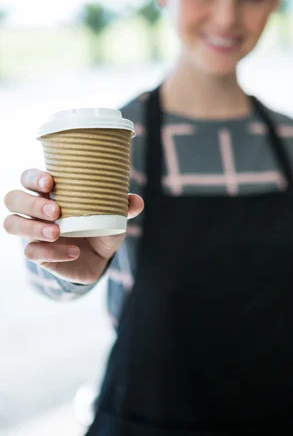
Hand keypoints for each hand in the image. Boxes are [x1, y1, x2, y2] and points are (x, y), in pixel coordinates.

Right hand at [3, 169, 143, 283]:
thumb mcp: (114, 214)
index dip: (33, 178)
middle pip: (13, 199)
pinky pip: (32, 252)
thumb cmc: (101, 224)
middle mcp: (35, 210)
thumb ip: (125, 206)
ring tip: (57, 232)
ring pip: (12, 224)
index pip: (28, 178)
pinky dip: (53, 253)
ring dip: (32, 228)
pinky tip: (74, 251)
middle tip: (55, 211)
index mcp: (50, 192)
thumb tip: (135, 200)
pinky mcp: (38, 254)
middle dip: (31, 204)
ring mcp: (33, 232)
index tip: (50, 183)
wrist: (100, 257)